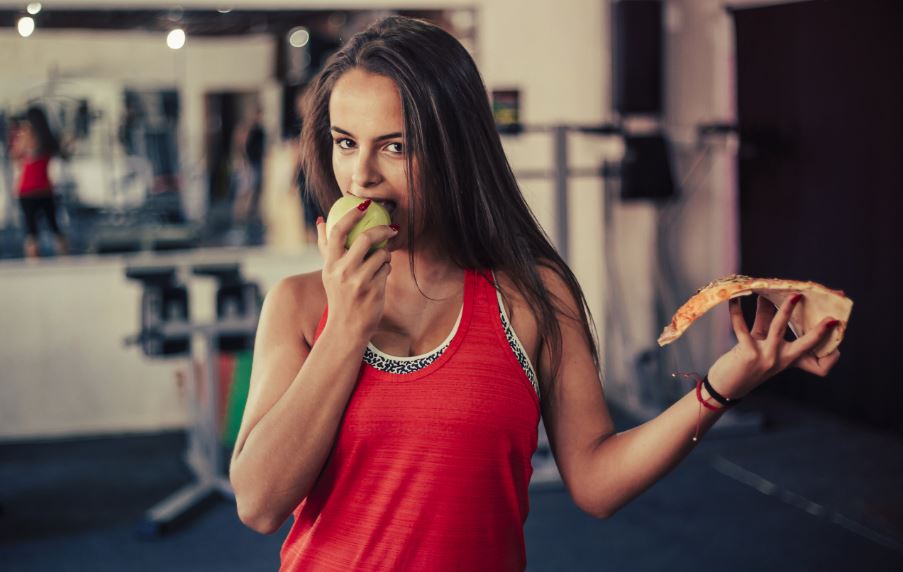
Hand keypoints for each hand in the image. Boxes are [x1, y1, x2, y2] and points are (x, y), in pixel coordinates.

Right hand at [317, 201, 398, 341]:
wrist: (346, 329)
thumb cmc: (340, 297)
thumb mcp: (329, 273)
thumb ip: (326, 247)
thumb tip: (321, 220)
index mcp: (330, 265)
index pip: (338, 232)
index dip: (351, 215)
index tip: (364, 205)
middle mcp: (342, 272)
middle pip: (365, 239)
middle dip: (381, 230)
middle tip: (391, 228)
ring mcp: (359, 281)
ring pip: (380, 255)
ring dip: (385, 256)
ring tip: (381, 262)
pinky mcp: (374, 290)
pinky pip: (387, 269)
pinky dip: (387, 269)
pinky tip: (382, 276)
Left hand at [707, 294, 841, 398]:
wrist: (725, 387)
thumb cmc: (743, 363)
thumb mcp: (760, 343)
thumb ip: (764, 320)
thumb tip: (767, 295)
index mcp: (788, 357)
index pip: (812, 349)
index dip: (823, 337)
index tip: (834, 321)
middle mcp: (781, 359)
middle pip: (806, 343)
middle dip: (819, 330)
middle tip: (831, 317)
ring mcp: (766, 357)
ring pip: (779, 329)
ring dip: (786, 310)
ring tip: (793, 294)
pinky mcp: (748, 355)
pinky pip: (742, 329)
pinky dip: (736, 312)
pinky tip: (734, 299)